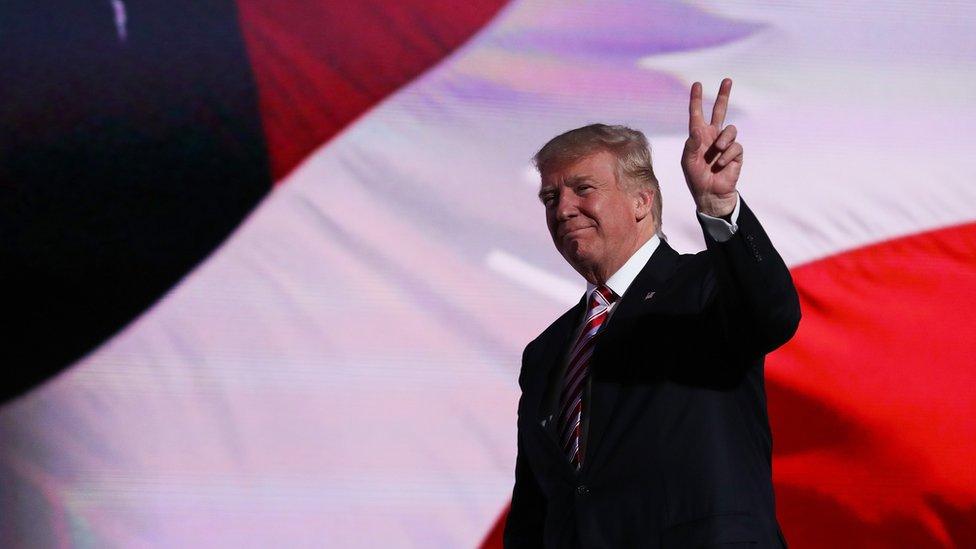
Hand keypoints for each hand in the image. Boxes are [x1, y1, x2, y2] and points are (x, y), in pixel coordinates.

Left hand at [681, 78, 741, 217]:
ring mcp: (725, 143)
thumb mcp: (688, 162)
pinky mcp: (736, 153)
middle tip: (727, 80)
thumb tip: (695, 130)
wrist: (710, 193)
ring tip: (717, 153)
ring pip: (730, 129)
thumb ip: (691, 146)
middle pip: (720, 111)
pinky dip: (727, 156)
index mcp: (698, 136)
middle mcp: (712, 136)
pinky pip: (735, 146)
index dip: (696, 100)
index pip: (697, 114)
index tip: (697, 84)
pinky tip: (721, 165)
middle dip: (724, 95)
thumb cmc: (696, 177)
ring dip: (723, 141)